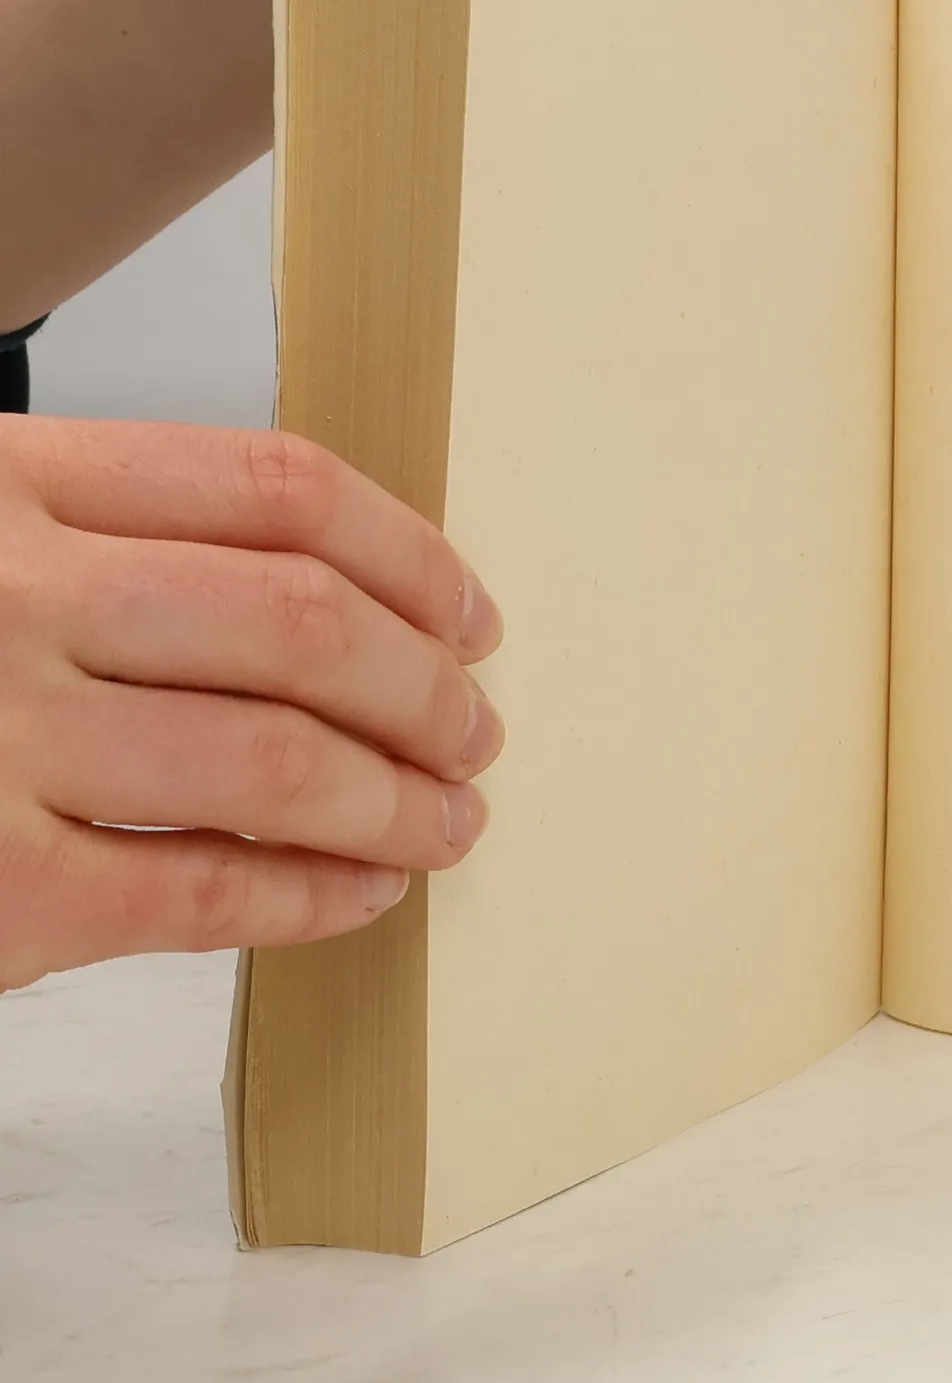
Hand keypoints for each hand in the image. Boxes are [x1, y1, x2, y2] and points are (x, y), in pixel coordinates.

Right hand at [0, 419, 504, 992]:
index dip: (413, 558)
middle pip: (301, 624)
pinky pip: (203, 889)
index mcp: (12, 484)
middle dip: (424, 689)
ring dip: (397, 801)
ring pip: (276, 760)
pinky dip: (311, 898)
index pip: (280, 492)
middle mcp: (8, 596)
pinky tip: (363, 895)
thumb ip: (112, 538)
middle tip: (474, 732)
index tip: (472, 618)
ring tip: (448, 821)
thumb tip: (343, 604)